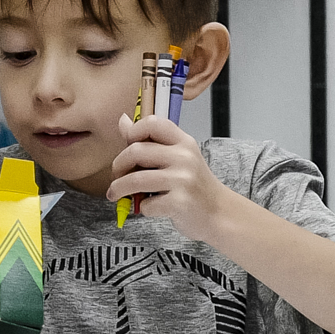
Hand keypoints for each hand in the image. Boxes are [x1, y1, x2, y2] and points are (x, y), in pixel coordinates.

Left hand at [107, 115, 235, 240]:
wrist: (219, 213)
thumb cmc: (193, 185)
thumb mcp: (177, 157)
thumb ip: (150, 141)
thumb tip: (123, 120)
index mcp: (183, 142)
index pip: (152, 123)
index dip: (132, 132)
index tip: (126, 145)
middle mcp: (184, 157)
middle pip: (136, 151)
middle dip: (118, 165)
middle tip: (117, 175)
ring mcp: (183, 179)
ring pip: (135, 179)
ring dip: (119, 188)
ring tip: (115, 194)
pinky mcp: (180, 202)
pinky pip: (146, 204)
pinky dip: (142, 208)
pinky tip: (149, 207)